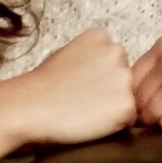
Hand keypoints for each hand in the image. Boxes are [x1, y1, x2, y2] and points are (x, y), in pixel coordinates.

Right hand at [11, 27, 139, 146]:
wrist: (32, 106)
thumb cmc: (42, 85)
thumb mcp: (66, 54)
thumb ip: (90, 57)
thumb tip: (100, 72)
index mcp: (101, 37)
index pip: (114, 61)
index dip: (100, 77)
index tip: (81, 83)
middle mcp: (117, 52)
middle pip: (126, 77)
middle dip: (112, 89)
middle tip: (85, 100)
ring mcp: (124, 78)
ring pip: (129, 98)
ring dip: (114, 107)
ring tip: (87, 111)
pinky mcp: (126, 104)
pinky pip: (129, 119)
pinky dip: (115, 125)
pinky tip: (92, 122)